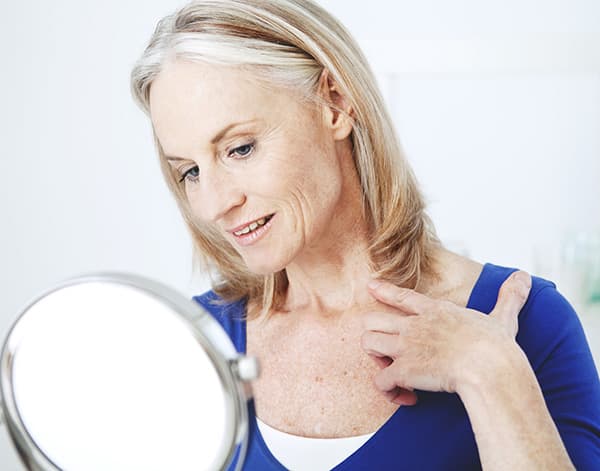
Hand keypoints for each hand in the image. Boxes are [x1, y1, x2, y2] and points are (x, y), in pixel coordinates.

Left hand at [361, 270, 531, 404]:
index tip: (371, 286)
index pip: (402, 296)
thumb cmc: (496, 345)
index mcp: (434, 311)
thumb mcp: (502, 316)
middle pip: (372, 319)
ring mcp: (405, 347)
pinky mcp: (403, 371)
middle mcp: (413, 325)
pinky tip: (407, 398)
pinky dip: (388, 392)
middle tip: (389, 351)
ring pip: (368, 344)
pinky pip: (380, 381)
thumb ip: (510, 297)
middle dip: (375, 334)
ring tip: (394, 373)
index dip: (384, 291)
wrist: (489, 367)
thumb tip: (525, 276)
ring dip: (376, 361)